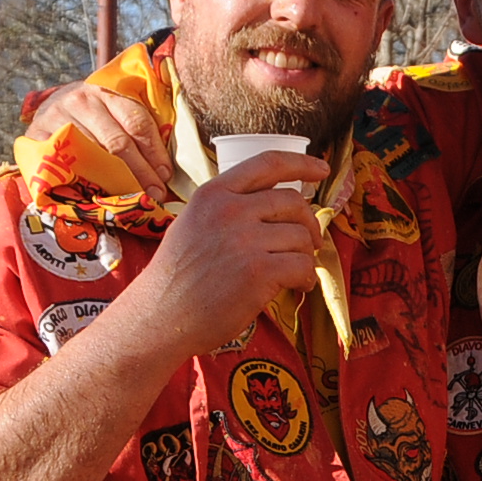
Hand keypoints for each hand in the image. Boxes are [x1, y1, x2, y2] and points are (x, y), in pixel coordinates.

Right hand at [26, 79, 168, 189]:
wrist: (50, 106)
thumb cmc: (91, 114)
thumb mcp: (112, 110)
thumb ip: (135, 129)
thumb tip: (165, 167)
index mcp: (107, 93)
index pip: (137, 122)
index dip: (155, 152)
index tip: (166, 176)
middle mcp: (82, 101)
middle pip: (118, 141)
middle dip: (141, 171)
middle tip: (155, 193)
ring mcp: (58, 117)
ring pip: (92, 155)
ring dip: (116, 181)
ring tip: (132, 198)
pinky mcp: (38, 135)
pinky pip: (64, 164)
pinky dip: (82, 181)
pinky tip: (97, 194)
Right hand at [112, 153, 330, 360]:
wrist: (160, 316)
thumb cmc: (176, 277)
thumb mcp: (192, 223)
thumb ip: (227, 208)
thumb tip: (273, 205)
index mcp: (214, 194)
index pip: (268, 163)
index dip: (302, 164)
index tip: (321, 170)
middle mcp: (230, 210)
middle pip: (293, 202)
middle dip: (309, 223)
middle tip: (308, 243)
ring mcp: (245, 241)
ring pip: (301, 237)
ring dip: (306, 256)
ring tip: (295, 273)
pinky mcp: (259, 272)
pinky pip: (302, 266)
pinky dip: (306, 278)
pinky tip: (297, 287)